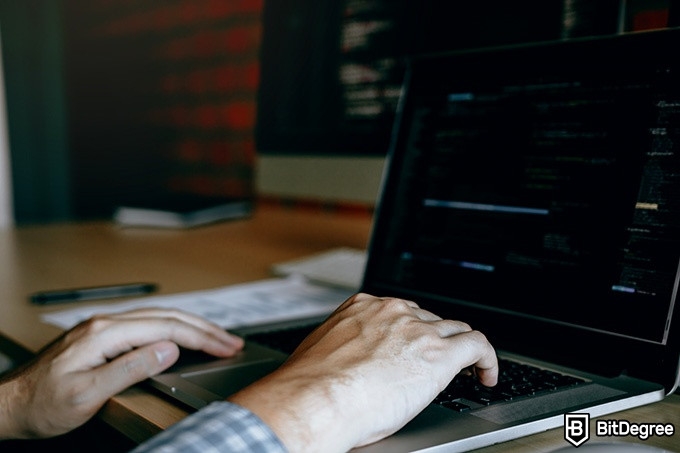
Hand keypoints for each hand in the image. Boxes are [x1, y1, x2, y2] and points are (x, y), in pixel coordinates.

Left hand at [0, 308, 242, 438]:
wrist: (7, 406)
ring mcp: (102, 328)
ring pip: (158, 318)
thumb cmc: (42, 405)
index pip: (167, 328)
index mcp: (105, 333)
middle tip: (233, 342)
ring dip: (192, 326)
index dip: (202, 337)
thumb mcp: (87, 394)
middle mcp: (105, 324)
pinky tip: (182, 336)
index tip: (228, 347)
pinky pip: (146, 324)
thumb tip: (169, 348)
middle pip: (167, 317)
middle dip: (205, 328)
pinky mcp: (101, 337)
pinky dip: (173, 329)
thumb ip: (130, 368)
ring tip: (217, 338)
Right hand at [229, 293, 497, 452]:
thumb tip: (347, 364)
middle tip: (435, 364)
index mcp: (364, 307)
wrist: (318, 399)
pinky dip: (487, 359)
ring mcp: (418, 329)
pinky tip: (486, 376)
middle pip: (429, 319)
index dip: (412, 330)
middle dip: (434, 340)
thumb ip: (344, 347)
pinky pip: (478, 345)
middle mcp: (393, 311)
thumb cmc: (312, 386)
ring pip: (455, 329)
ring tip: (468, 369)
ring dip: (461, 349)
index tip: (413, 345)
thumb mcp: (323, 351)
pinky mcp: (441, 352)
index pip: (400, 311)